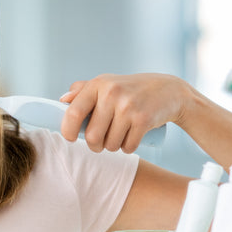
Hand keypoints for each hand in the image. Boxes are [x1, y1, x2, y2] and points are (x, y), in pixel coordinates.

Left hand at [59, 73, 192, 152]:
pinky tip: (132, 138)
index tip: (71, 138)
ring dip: (113, 147)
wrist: (169, 90)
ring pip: (110, 145)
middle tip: (100, 143)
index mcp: (99, 84)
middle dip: (95, 145)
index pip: (73, 113)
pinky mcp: (143, 119)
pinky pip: (128, 147)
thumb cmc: (132, 89)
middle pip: (92, 137)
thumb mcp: (108, 82)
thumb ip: (83, 89)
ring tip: (119, 136)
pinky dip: (128, 148)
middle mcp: (112, 93)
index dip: (67, 131)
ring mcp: (128, 106)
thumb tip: (62, 101)